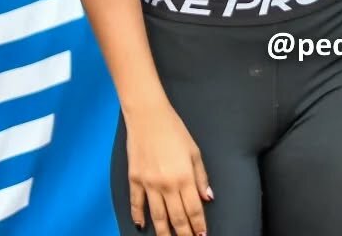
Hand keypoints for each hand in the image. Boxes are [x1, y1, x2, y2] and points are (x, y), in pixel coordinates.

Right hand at [125, 104, 211, 235]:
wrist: (148, 117)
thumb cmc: (175, 131)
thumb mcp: (194, 151)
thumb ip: (201, 177)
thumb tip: (207, 198)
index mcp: (184, 176)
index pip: (193, 208)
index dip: (198, 225)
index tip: (202, 235)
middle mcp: (166, 184)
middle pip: (176, 217)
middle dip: (183, 233)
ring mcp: (148, 184)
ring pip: (157, 216)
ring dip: (164, 231)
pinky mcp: (134, 179)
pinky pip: (136, 203)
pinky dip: (138, 216)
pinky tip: (141, 226)